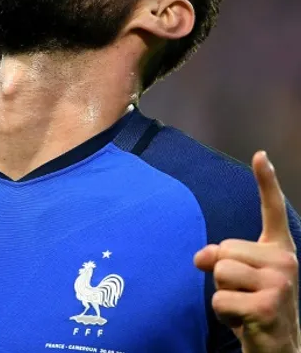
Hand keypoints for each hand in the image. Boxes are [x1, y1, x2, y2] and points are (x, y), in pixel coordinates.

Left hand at [194, 151, 300, 352]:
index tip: (260, 155)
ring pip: (218, 273)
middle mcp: (286, 262)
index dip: (266, 182)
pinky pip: (219, 300)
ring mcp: (281, 284)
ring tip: (243, 307)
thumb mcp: (237, 279)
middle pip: (222, 250)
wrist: (279, 348)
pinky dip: (222, 315)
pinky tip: (243, 323)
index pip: (271, 211)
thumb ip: (221, 258)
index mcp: (279, 250)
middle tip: (243, 294)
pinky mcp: (268, 307)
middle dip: (221, 274)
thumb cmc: (255, 309)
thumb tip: (202, 257)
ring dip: (221, 295)